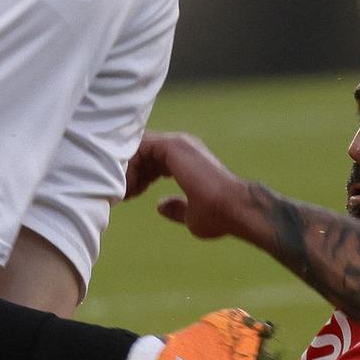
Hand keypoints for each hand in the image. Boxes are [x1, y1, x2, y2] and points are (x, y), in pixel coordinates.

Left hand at [124, 131, 255, 240]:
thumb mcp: (191, 215)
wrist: (234, 209)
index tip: (133, 195)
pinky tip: (131, 184)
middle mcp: (182, 147)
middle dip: (130, 171)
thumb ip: (176, 208)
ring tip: (127, 192)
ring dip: (129, 168)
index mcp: (186, 160)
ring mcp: (178, 143)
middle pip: (143, 151)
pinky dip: (131, 163)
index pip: (152, 159)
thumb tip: (160, 206)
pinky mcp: (173, 145)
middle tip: (126, 194)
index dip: (139, 175)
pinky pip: (140, 146)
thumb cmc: (218, 216)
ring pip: (139, 147)